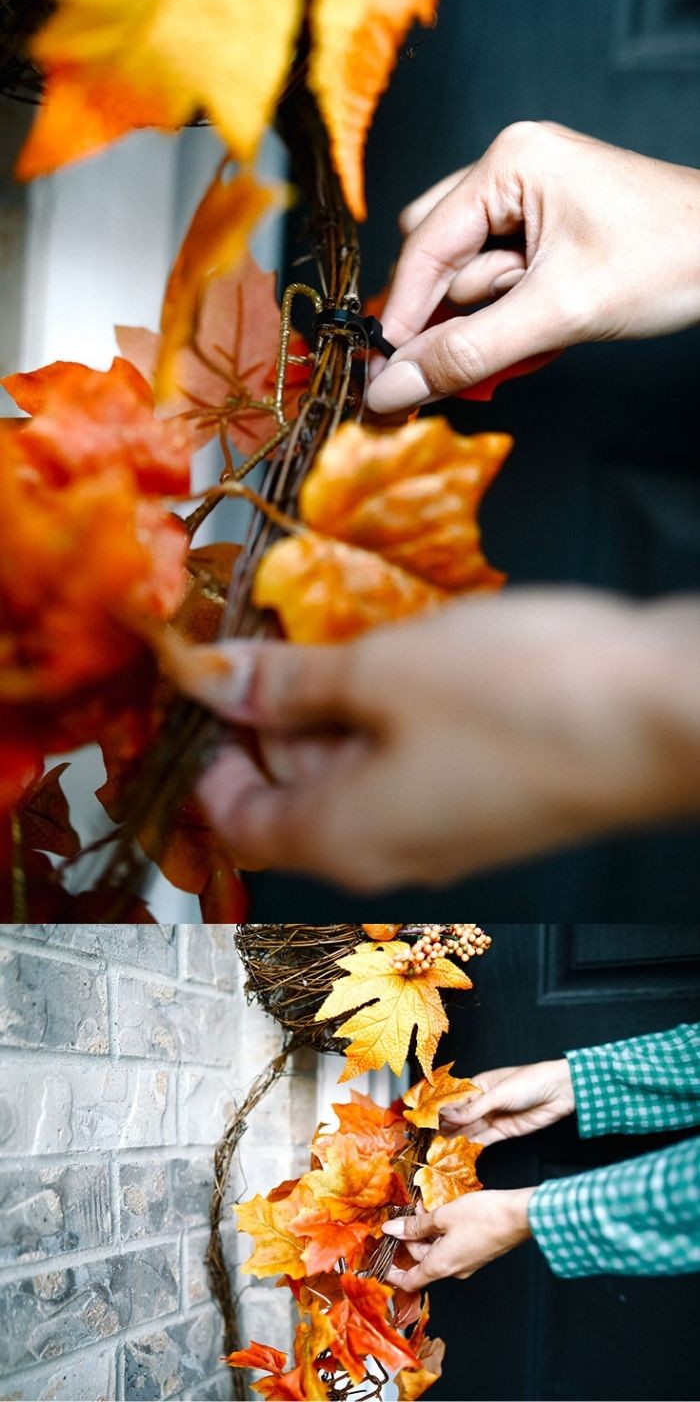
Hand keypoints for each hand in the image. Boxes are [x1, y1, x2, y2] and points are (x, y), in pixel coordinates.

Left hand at [162, 589, 699, 887]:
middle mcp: (384, 852)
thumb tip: (210, 681)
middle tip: (263, 627)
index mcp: (338, 838)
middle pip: (287, 797)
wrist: (662, 718)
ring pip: (349, 773)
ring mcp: (443, 829)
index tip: (200, 676)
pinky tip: (397, 648)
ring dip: (327, 704)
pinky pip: (407, 761)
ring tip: (332, 625)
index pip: (230, 824)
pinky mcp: (490, 798)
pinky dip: (384, 709)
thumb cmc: (519, 700)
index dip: (201, 753)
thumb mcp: (380, 670)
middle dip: (264, 715)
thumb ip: (287, 680)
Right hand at [367, 122, 699, 412]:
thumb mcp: (559, 313)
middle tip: (476, 354)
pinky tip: (551, 323)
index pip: (425, 244)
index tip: (382, 374)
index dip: (404, 314)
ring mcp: (537, 191)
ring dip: (495, 312)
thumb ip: (468, 352)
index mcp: (510, 160)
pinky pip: (505, 271)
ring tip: (549, 323)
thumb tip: (390, 387)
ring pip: (471, 267)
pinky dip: (516, 308)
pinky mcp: (556, 221)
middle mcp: (516, 164)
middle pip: (439, 251)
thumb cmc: (670, 261)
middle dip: (457, 309)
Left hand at [383, 1191, 533, 1289]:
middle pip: (421, 1260)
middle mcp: (453, 1270)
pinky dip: (440, 1231)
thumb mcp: (443, 1216)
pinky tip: (440, 1211)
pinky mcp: (476, 1253)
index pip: (409, 1281)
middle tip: (403, 1214)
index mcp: (440, 1266)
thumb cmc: (482, 1217)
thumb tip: (392, 1229)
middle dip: (410, 1238)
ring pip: (436, 1250)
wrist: (518, 1217)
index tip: (381, 1260)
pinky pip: (450, 1246)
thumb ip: (415, 1225)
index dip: (392, 1273)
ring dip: (426, 1231)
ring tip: (423, 1206)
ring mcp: (466, 1263)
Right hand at [439, 1059, 574, 1143]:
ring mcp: (494, 1117)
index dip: (441, 1109)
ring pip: (470, 1129)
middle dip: (446, 1126)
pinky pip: (484, 1139)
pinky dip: (472, 1145)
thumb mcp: (498, 1093)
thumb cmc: (529, 1081)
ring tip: (439, 1148)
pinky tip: (459, 1151)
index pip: (455, 1098)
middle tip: (428, 1139)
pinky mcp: (504, 1131)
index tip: (425, 1120)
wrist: (559, 1092)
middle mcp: (484, 1101)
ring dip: (456, 1138)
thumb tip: (448, 1117)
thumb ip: (473, 1108)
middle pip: (461, 1116)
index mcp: (480, 1084)